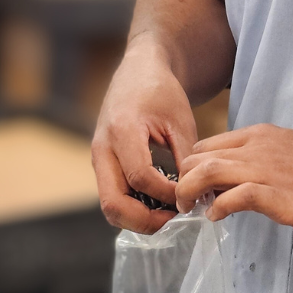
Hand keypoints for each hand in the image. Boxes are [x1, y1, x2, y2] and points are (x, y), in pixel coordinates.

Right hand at [91, 42, 198, 233]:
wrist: (139, 71)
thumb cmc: (162, 91)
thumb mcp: (180, 119)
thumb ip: (185, 156)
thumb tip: (195, 193)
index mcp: (122, 130)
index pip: (140, 177)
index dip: (166, 193)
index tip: (189, 196)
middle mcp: (102, 148)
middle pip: (113, 203)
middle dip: (144, 220)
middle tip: (175, 221)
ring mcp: (98, 157)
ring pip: (109, 205)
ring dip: (137, 218)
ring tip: (169, 216)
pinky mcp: (102, 164)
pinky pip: (112, 195)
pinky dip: (133, 207)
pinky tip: (158, 205)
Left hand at [175, 124, 292, 233]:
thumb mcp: (292, 152)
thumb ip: (264, 160)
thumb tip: (240, 178)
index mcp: (263, 135)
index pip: (210, 143)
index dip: (194, 166)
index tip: (193, 188)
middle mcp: (261, 147)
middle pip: (202, 155)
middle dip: (184, 179)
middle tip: (185, 203)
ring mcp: (269, 169)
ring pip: (210, 171)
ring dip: (190, 192)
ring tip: (189, 210)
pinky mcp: (279, 194)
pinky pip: (234, 197)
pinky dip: (218, 208)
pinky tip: (217, 217)